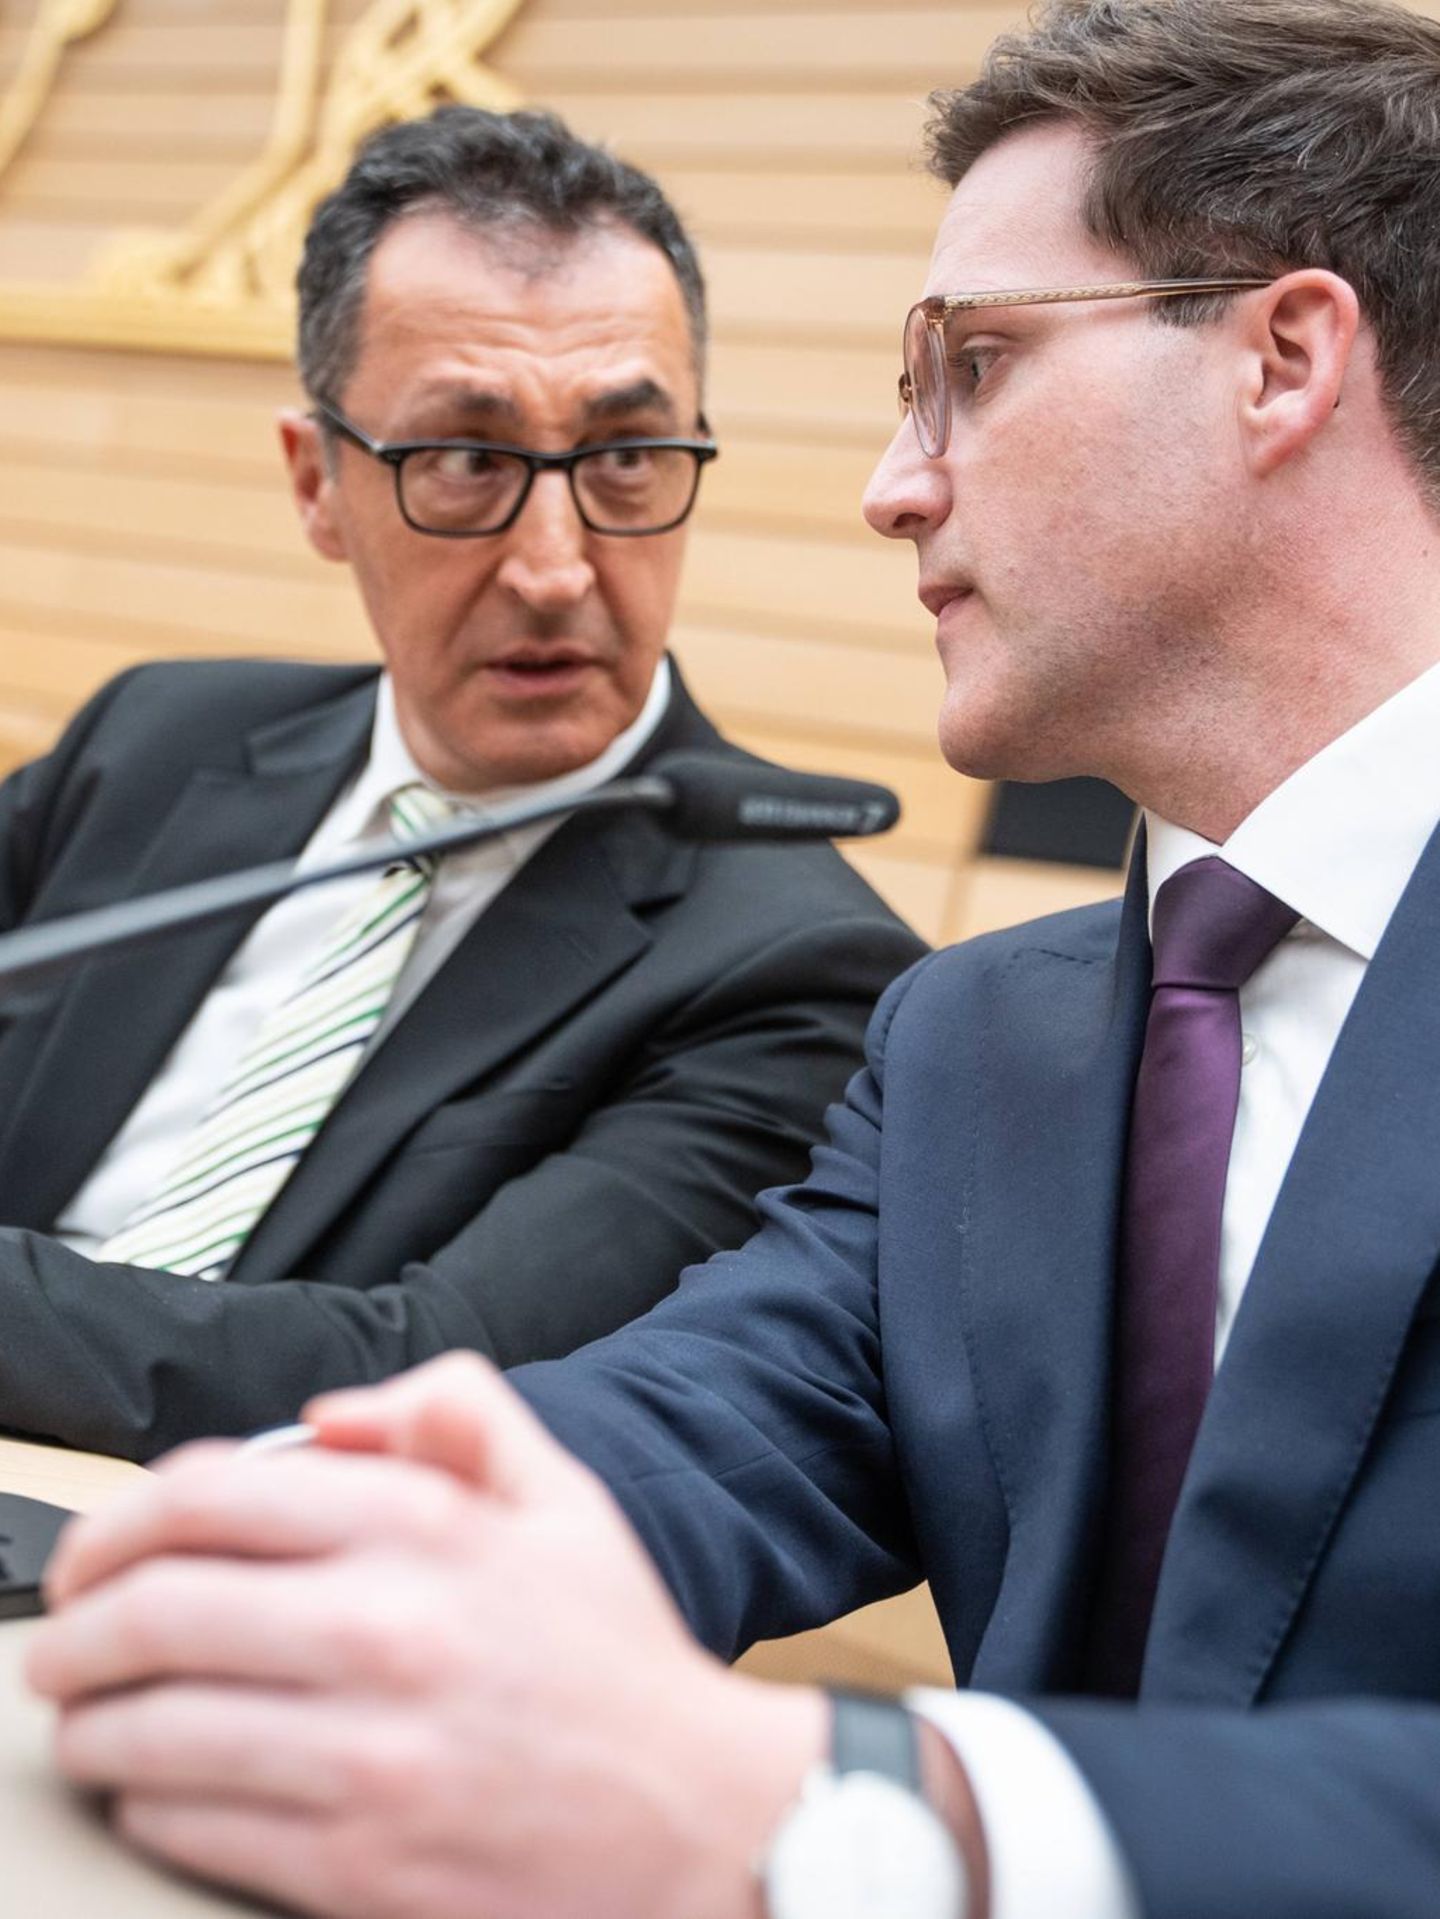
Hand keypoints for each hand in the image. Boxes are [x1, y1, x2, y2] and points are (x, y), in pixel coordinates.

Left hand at [27, 1354, 825, 1918]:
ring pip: (155, 1728)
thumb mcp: (562, 1496)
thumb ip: (458, 1413)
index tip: (95, 1553)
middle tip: (59, 1643)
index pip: (213, 1496)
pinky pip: (194, 1825)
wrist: (696, 1819)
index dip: (120, 1519)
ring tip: (85, 1719)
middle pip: (158, 1610)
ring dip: (90, 1722)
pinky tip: (154, 1785)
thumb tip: (328, 1416)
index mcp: (428, 1529)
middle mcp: (388, 1630)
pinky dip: (147, 1800)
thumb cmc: (615, 1656)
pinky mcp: (356, 1865)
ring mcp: (368, 1756)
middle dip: (76, 1627)